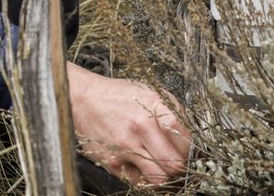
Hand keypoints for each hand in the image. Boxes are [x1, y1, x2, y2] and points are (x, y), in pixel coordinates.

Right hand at [66, 61, 189, 185]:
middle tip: (175, 162)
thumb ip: (171, 109)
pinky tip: (141, 165)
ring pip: (160, 178)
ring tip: (160, 166)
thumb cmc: (116, 96)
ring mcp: (125, 146)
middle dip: (179, 167)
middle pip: (174, 163)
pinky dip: (145, 178)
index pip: (184, 136)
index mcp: (152, 105)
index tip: (187, 151)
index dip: (189, 149)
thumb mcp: (147, 91)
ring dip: (164, 176)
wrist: (82, 99)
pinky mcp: (113, 162)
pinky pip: (140, 182)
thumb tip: (191, 134)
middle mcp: (140, 126)